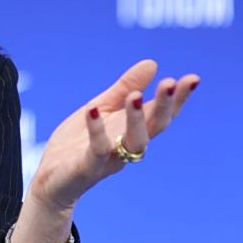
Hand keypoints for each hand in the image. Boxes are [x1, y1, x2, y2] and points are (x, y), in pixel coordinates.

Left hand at [28, 60, 198, 213]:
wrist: (49, 179)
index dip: (177, 99)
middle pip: (154, 127)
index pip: (160, 114)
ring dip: (136, 119)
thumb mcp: (102, 108)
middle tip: (171, 83)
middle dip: (164, 106)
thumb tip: (153, 63)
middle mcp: (127, 146)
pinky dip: (97, 131)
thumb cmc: (78, 143)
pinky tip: (92, 110)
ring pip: (133, 142)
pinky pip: (97, 150)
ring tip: (135, 96)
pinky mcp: (88, 167)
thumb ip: (125, 89)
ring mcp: (109, 158)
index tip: (193, 78)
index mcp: (132, 130)